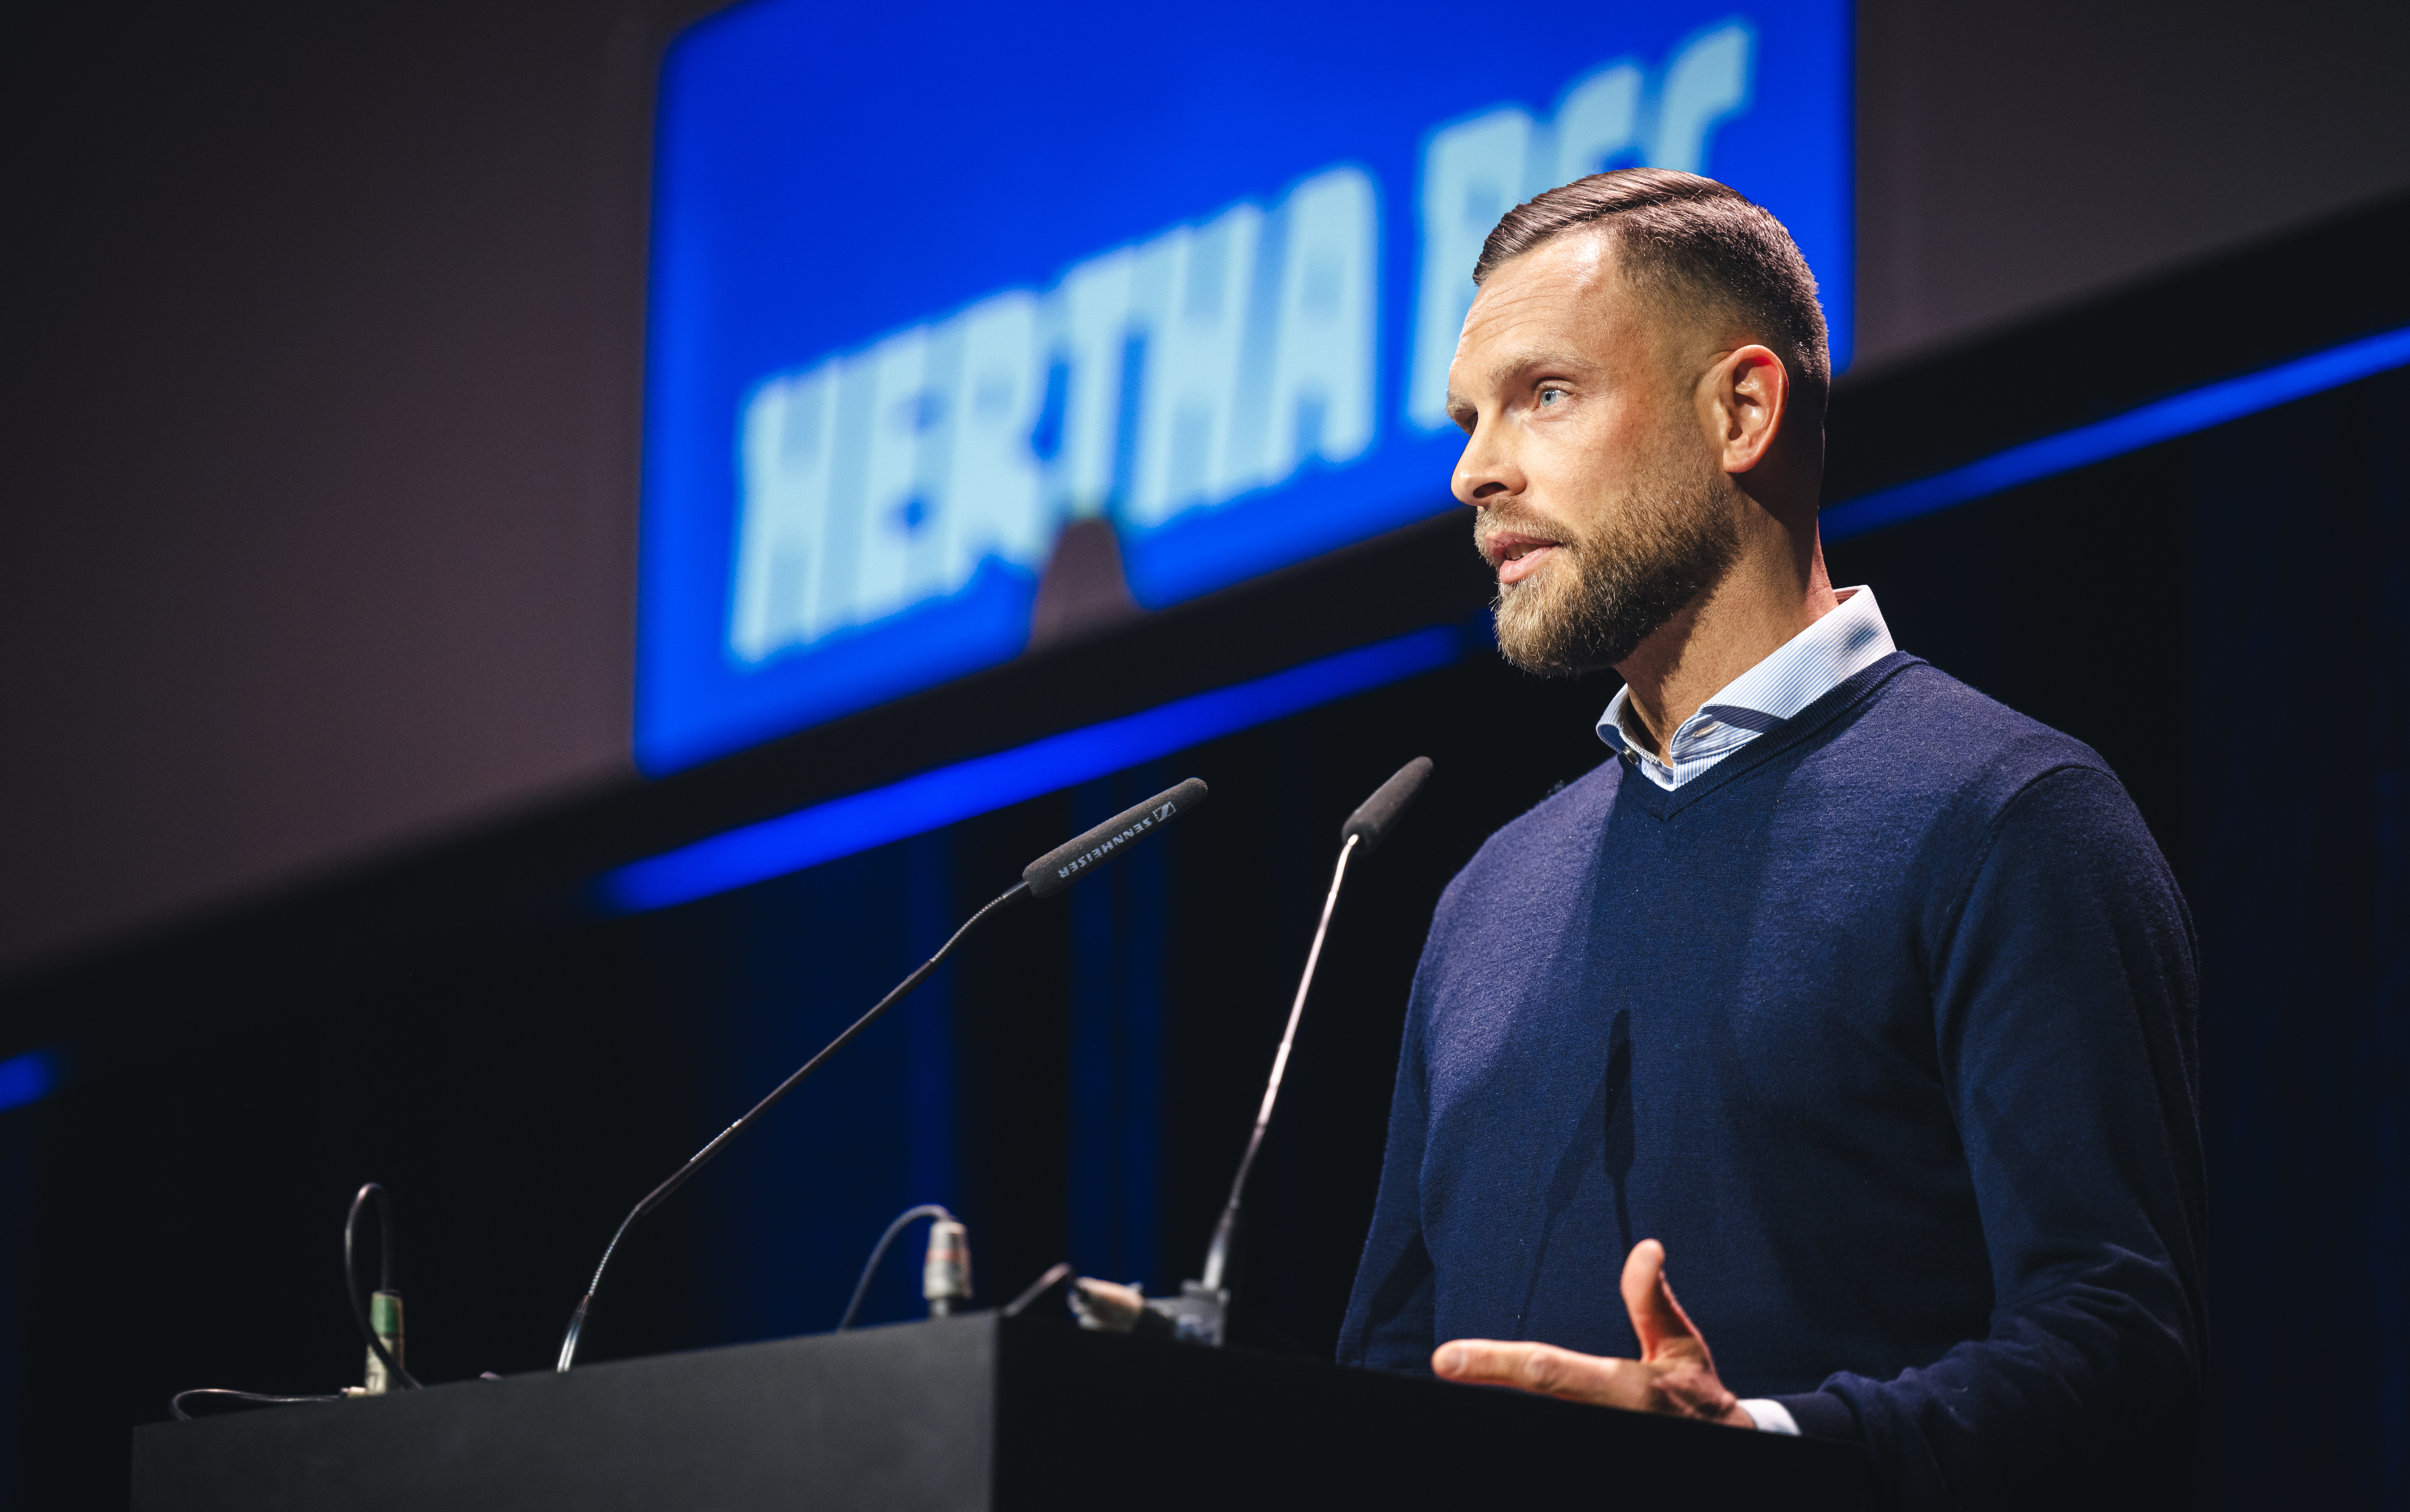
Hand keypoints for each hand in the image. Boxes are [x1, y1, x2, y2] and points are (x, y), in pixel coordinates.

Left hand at [1430, 1238, 1752, 1426]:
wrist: (1724, 1445)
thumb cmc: (1695, 1395)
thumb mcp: (1680, 1346)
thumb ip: (1653, 1302)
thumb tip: (1645, 1248)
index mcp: (1621, 1389)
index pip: (1547, 1373)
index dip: (1494, 1363)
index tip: (1446, 1358)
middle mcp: (1603, 1420)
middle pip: (1528, 1402)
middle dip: (1486, 1381)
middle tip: (1449, 1363)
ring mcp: (1598, 1441)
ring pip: (1533, 1422)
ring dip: (1502, 1404)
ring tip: (1472, 1377)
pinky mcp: (1591, 1450)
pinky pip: (1553, 1434)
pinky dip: (1527, 1417)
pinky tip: (1501, 1399)